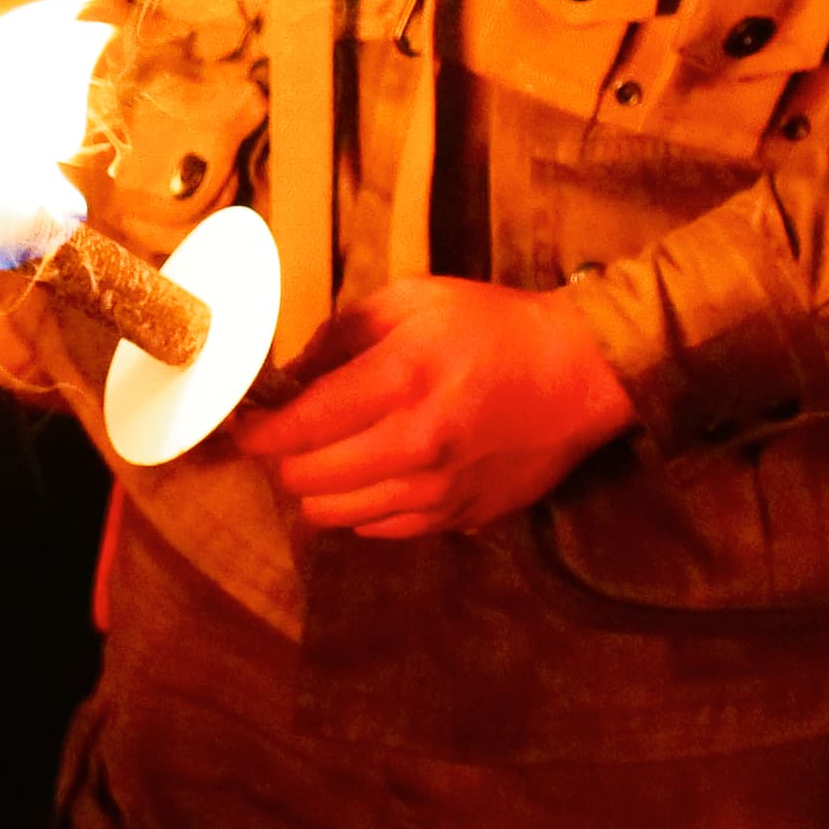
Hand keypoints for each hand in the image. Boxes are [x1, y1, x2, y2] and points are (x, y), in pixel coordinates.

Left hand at [229, 277, 636, 537]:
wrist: (581, 375)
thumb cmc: (494, 327)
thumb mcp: (416, 299)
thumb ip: (343, 332)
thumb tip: (290, 376)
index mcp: (401, 380)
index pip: (299, 427)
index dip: (257, 431)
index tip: (247, 423)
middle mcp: (413, 446)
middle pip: (305, 480)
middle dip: (283, 457)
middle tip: (292, 433)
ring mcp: (435, 491)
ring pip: (332, 514)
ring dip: (317, 486)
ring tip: (330, 454)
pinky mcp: (455, 519)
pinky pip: (375, 529)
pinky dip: (359, 505)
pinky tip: (375, 472)